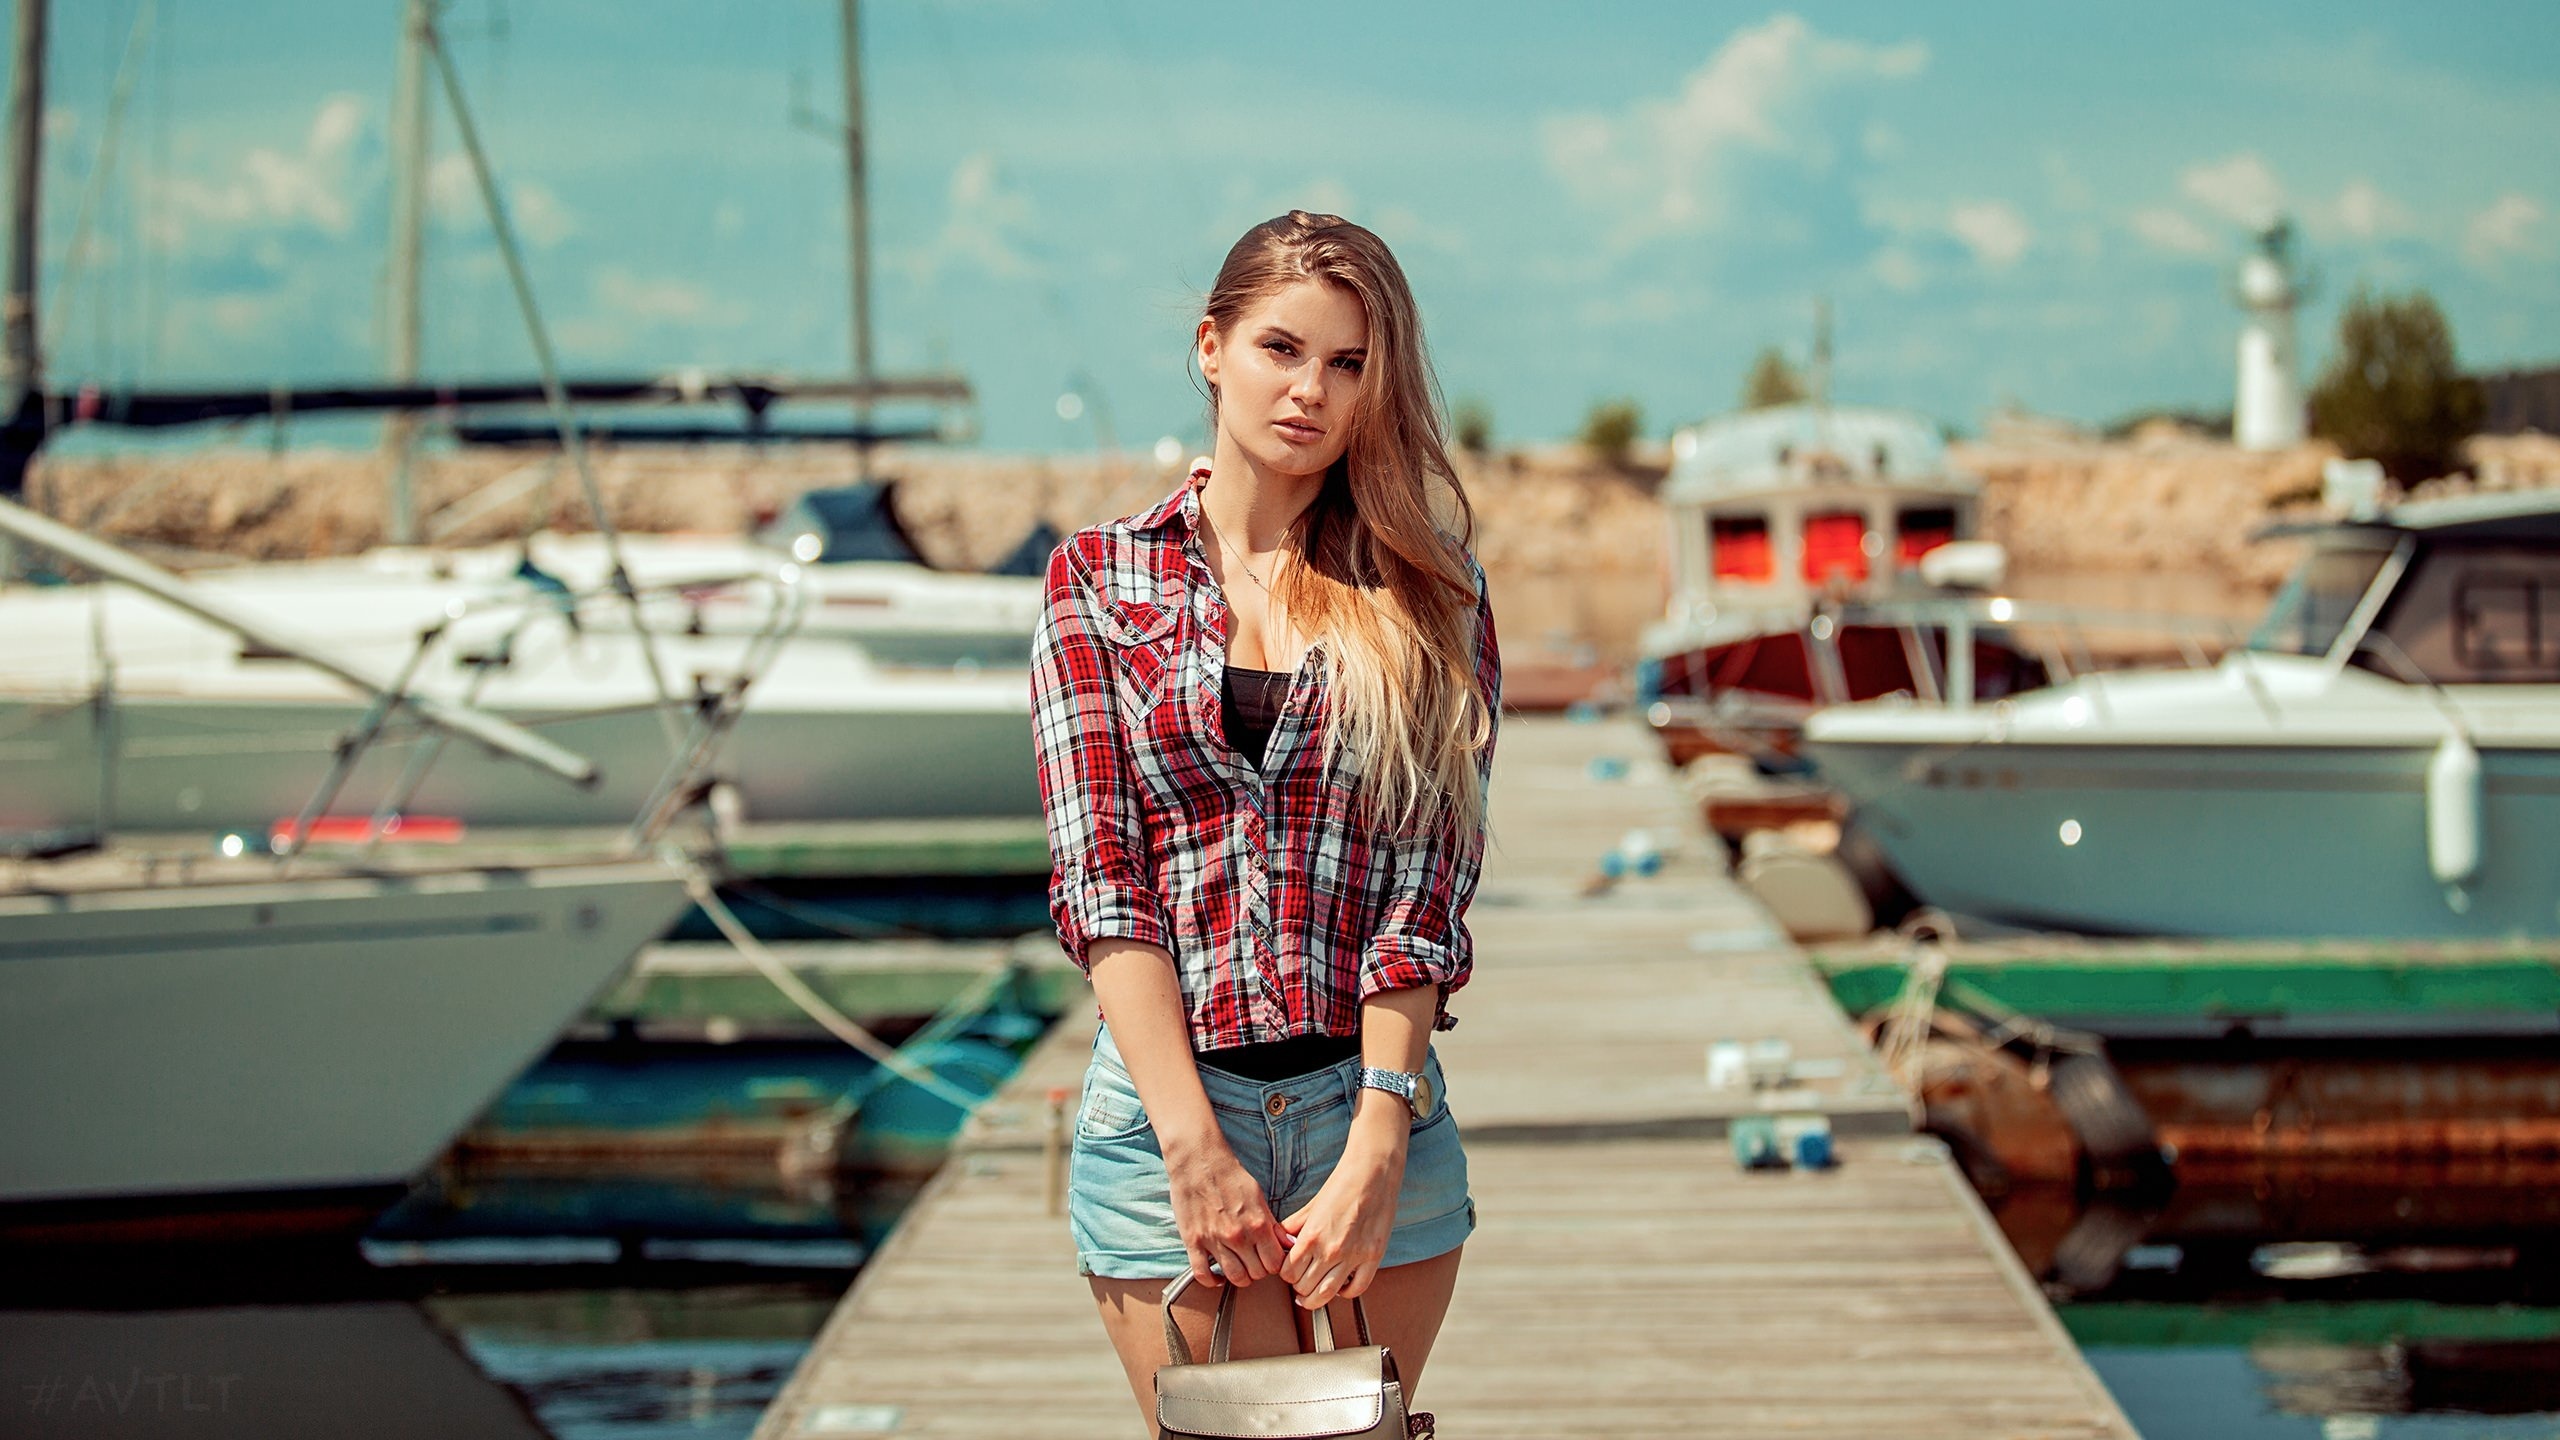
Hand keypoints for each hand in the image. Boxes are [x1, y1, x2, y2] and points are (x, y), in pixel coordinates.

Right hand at [1165, 1137, 1289, 1286]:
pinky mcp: (1193, 1242)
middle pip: (1257, 1274)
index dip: (1274, 1264)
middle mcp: (1238, 1236)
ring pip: (1234, 1278)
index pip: (1275, 1263)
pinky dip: (1212, 1281)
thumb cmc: (1230, 1175)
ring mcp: (1214, 1240)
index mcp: (1258, 1224)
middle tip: (1254, 1262)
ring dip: (1239, 1277)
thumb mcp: (1259, 1196)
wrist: (1198, 1161)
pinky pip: (1203, 1274)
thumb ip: (1272, 1224)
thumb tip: (1288, 1243)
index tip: (1269, 1259)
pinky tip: (1217, 1277)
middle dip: (1258, 1270)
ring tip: (1239, 1268)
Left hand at [1278, 1138, 1403, 1307]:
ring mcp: (1353, 1256)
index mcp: (1311, 1236)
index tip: (1290, 1271)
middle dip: (1299, 1287)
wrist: (1373, 1173)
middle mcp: (1331, 1250)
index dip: (1286, 1275)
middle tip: (1301, 1281)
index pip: (1289, 1273)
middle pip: (1305, 1288)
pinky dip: (1345, 1293)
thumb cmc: (1342, 1184)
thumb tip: (1282, 1242)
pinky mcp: (1373, 1257)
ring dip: (1316, 1298)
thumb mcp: (1311, 1205)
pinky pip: (1356, 1289)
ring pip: (1327, 1295)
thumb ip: (1294, 1227)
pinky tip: (1340, 1286)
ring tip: (1313, 1294)